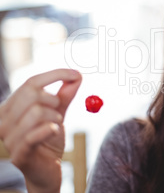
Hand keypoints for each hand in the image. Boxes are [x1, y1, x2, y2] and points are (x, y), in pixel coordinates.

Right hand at [0, 69, 81, 192]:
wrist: (48, 169)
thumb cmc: (49, 139)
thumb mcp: (58, 114)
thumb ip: (65, 95)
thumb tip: (76, 75)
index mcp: (11, 107)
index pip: (31, 83)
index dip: (55, 75)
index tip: (76, 73)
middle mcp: (4, 120)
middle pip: (31, 94)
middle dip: (53, 100)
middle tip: (59, 112)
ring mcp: (9, 138)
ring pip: (36, 112)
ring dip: (54, 117)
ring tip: (55, 126)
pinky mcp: (19, 154)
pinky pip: (34, 134)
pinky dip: (50, 129)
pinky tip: (54, 131)